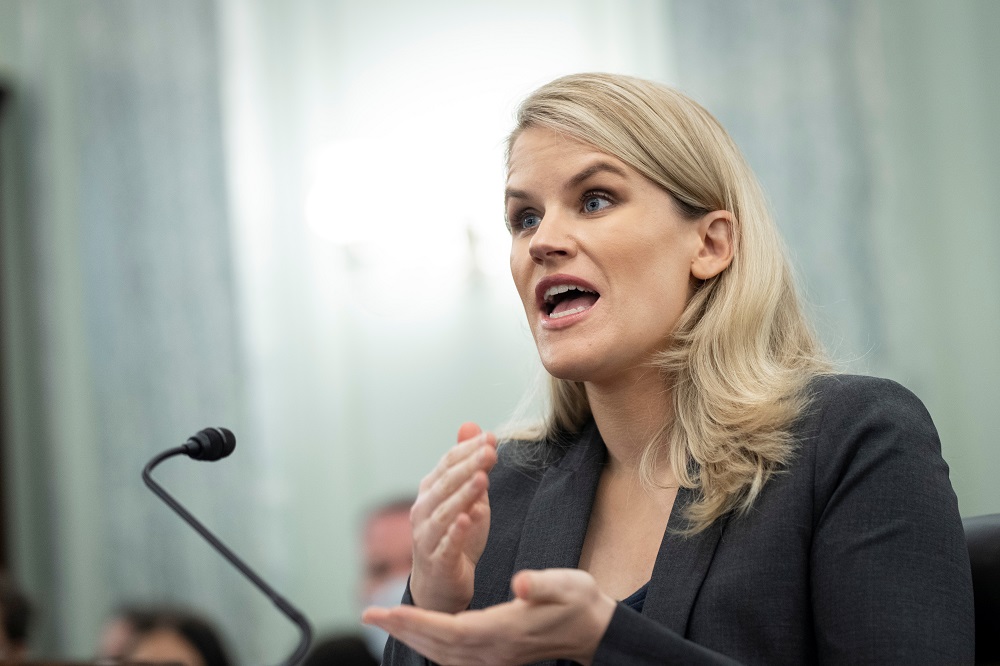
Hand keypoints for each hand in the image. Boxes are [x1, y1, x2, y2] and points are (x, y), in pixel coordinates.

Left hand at [363, 568, 617, 665]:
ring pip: (441, 654)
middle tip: (369, 615)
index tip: (385, 612)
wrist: (594, 630)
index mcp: (505, 630)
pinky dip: (430, 645)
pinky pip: (452, 656)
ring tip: (386, 621)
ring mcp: (494, 658)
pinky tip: (419, 633)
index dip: (415, 622)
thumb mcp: (568, 585)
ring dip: (412, 638)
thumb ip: (543, 584)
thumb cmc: (580, 602)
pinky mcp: (495, 656)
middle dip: (402, 630)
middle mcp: (494, 651)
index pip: (448, 629)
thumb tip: (520, 583)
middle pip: (437, 646)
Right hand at [408, 422, 497, 612]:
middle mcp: (423, 511)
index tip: (491, 438)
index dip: (468, 450)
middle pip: (445, 484)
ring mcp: (427, 537)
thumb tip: (472, 426)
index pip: (447, 464)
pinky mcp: (437, 562)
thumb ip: (469, 463)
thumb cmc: (455, 534)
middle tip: (490, 451)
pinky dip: (456, 532)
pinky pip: (446, 545)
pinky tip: (467, 519)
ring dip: (463, 494)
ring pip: (444, 512)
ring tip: (482, 479)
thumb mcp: (467, 496)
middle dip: (468, 466)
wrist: (442, 583)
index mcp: (430, 491)